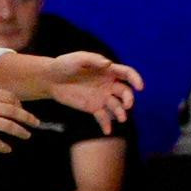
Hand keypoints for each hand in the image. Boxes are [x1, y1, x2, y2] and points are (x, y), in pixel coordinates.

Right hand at [0, 77, 38, 149]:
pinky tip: (8, 149)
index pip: (9, 97)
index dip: (19, 104)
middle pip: (13, 111)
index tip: (23, 109)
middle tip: (36, 124)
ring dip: (20, 131)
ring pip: (7, 126)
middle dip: (27, 118)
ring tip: (27, 135)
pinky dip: (2, 146)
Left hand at [24, 50, 142, 126]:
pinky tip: (107, 131)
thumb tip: (108, 64)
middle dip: (129, 99)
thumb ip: (93, 60)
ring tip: (121, 119)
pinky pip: (103, 117)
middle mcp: (108, 84)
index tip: (140, 87)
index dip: (136, 79)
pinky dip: (106, 124)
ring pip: (116, 106)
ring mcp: (102, 97)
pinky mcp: (93, 107)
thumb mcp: (78, 59)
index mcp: (108, 70)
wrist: (50, 79)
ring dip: (121, 113)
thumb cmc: (64, 64)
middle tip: (127, 106)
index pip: (127, 74)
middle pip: (125, 92)